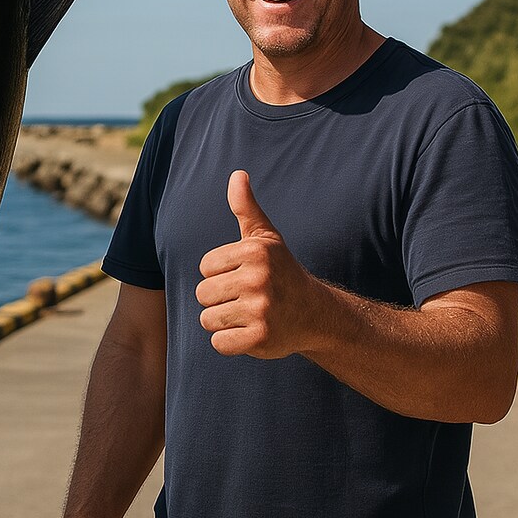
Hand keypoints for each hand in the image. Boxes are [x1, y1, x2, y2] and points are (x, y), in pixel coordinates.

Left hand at [194, 170, 319, 358]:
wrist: (315, 313)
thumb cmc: (282, 272)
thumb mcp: (266, 238)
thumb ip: (246, 207)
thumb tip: (238, 174)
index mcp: (254, 252)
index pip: (204, 267)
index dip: (219, 274)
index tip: (243, 276)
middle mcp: (257, 278)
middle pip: (203, 294)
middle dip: (219, 300)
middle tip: (246, 299)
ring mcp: (260, 309)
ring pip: (208, 319)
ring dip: (223, 322)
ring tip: (247, 315)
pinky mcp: (260, 338)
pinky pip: (219, 344)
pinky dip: (229, 343)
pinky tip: (249, 334)